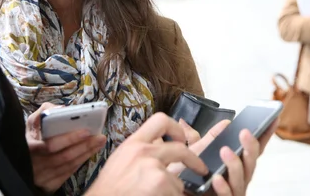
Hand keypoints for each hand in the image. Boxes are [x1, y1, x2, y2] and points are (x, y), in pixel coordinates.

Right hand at [26, 103, 106, 192]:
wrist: (22, 159)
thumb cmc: (32, 137)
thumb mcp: (33, 123)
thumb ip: (44, 112)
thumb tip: (63, 109)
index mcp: (30, 147)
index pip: (50, 145)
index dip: (69, 139)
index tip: (86, 131)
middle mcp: (34, 165)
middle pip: (63, 157)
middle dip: (84, 146)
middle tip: (100, 137)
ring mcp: (41, 178)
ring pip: (68, 166)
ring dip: (86, 154)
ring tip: (99, 142)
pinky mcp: (48, 185)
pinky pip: (67, 174)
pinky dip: (80, 163)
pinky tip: (89, 153)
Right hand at [85, 113, 208, 195]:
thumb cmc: (109, 189)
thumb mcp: (121, 159)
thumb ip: (140, 150)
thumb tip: (159, 145)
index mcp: (134, 142)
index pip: (160, 120)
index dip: (177, 128)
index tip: (183, 138)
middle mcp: (144, 151)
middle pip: (181, 149)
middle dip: (195, 161)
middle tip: (200, 168)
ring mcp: (154, 167)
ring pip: (178, 180)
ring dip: (172, 191)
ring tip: (155, 194)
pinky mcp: (161, 183)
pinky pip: (176, 192)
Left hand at [168, 119, 277, 195]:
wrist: (174, 192)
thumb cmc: (188, 175)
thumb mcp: (198, 152)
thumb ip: (210, 138)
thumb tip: (225, 123)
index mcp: (236, 165)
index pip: (253, 150)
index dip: (264, 136)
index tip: (272, 119)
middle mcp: (238, 179)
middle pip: (250, 164)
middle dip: (250, 148)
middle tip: (245, 132)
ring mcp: (232, 192)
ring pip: (240, 180)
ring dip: (234, 165)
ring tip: (225, 151)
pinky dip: (223, 188)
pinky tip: (217, 178)